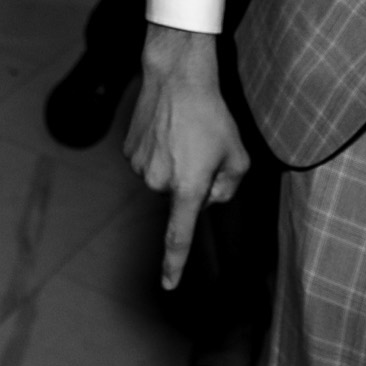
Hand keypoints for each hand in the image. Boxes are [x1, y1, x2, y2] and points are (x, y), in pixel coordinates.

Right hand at [124, 24, 252, 288]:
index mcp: (187, 187)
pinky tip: (166, 132)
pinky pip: (148, 164)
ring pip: (164, 180)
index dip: (175, 264)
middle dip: (194, 183)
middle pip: (180, 198)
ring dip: (176, 166)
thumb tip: (208, 197)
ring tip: (183, 136)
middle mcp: (158, 182)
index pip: (180, 235)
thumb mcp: (237, 156)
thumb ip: (229, 187)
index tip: (168, 285)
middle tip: (203, 152)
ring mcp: (139, 167)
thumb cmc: (212, 117)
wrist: (175, 80)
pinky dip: (159, 152)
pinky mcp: (127, 151)